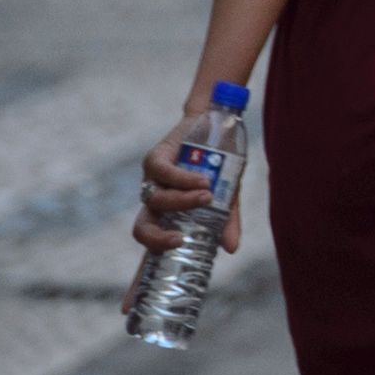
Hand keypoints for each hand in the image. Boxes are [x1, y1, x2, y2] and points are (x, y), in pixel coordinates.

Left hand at [131, 103, 238, 261]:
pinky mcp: (155, 158)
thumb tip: (231, 249)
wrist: (217, 126)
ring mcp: (152, 179)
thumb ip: (227, 220)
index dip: (157, 247)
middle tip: (180, 239)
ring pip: (156, 199)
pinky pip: (163, 173)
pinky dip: (182, 179)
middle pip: (142, 227)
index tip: (181, 247)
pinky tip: (203, 180)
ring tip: (208, 196)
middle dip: (157, 237)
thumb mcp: (227, 194)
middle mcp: (155, 199)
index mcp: (167, 212)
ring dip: (182, 202)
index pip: (152, 236)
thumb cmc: (219, 165)